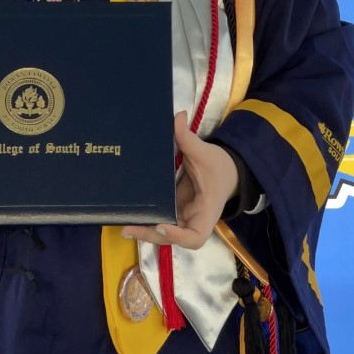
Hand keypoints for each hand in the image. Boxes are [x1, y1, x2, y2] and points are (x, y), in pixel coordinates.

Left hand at [121, 112, 238, 250]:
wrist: (229, 170)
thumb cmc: (220, 166)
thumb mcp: (205, 152)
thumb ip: (188, 137)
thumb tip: (178, 116)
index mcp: (207, 210)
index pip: (195, 236)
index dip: (178, 235)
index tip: (161, 225)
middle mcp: (194, 219)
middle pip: (173, 237)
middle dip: (151, 234)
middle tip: (128, 228)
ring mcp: (185, 216)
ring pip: (165, 231)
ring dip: (146, 229)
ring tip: (124, 223)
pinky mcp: (177, 209)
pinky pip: (163, 217)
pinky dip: (148, 218)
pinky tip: (131, 212)